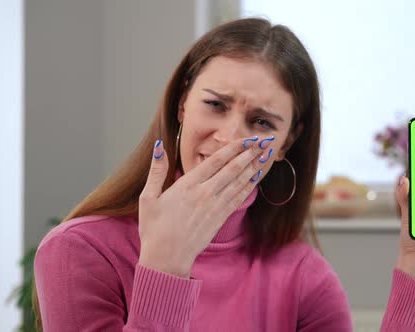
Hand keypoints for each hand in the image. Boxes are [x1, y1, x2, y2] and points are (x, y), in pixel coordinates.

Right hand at [138, 136, 273, 277]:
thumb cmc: (154, 229)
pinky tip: (255, 178)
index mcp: (187, 185)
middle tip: (265, 141)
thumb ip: (157, 171)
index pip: (216, 160)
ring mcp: (214, 207)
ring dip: (253, 167)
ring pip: (238, 182)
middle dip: (250, 153)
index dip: (234, 148)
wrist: (166, 258)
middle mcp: (205, 194)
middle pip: (233, 168)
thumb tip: (158, 146)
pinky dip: (248, 187)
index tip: (246, 138)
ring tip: (266, 155)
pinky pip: (238, 199)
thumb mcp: (148, 197)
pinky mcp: (219, 219)